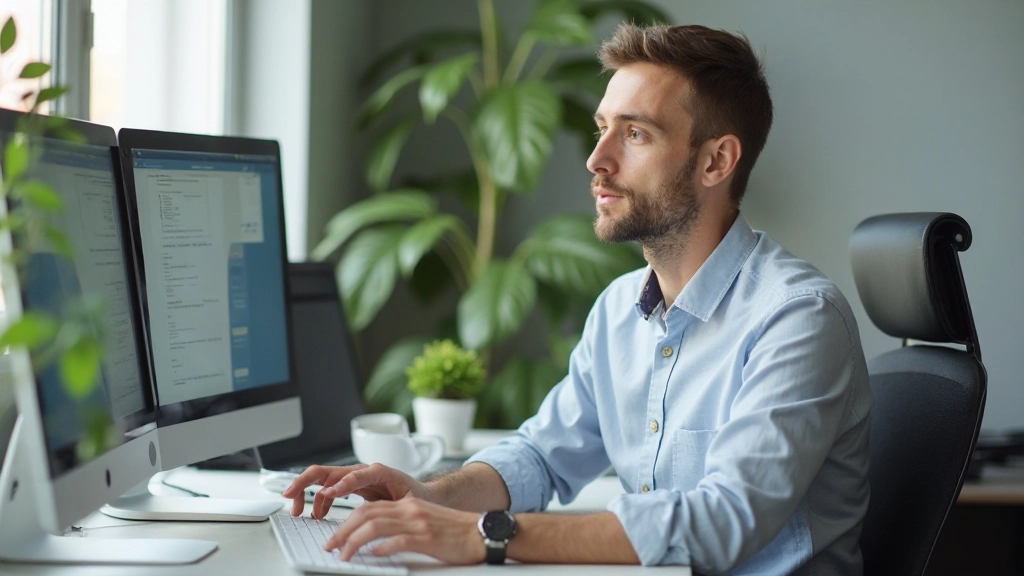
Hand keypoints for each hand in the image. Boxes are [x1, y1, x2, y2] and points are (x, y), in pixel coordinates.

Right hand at [282, 463, 430, 518]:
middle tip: (289, 496)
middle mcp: (361, 471)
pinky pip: (327, 489)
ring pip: (322, 479)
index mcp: (377, 471)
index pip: (354, 475)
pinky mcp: (351, 485)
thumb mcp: (407, 500)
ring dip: (306, 493)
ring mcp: (354, 477)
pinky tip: (316, 514)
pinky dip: (317, 501)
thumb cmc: (415, 496)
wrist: (422, 495)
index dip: (340, 485)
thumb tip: (373, 512)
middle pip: (326, 470)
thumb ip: (389, 502)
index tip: (328, 495)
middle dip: (304, 482)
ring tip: (300, 512)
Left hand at [325, 497, 484, 564]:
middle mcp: (410, 510)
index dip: (346, 521)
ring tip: (343, 554)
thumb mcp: (425, 521)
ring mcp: (418, 523)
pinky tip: (374, 556)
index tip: (335, 536)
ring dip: (354, 541)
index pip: (368, 507)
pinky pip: (398, 541)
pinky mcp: (427, 538)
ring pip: (375, 526)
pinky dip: (382, 548)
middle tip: (330, 545)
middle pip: (366, 514)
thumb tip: (377, 542)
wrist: (481, 532)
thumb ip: (402, 526)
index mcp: (408, 505)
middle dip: (342, 530)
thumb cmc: (455, 531)